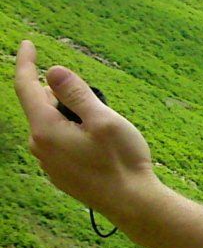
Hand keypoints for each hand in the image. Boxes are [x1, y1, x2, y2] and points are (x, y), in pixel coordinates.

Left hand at [13, 40, 158, 217]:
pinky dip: (76, 136)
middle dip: (65, 97)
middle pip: (43, 106)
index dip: (26, 62)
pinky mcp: (61, 174)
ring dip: (73, 119)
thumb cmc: (121, 161)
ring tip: (106, 133)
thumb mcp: (103, 119)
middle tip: (100, 108)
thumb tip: (52, 70)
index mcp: (45, 129)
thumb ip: (76, 92)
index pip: (25, 86)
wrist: (132, 204)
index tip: (27, 43)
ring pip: (54, 126)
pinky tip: (102, 150)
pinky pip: (62, 144)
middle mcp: (39, 146)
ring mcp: (49, 162)